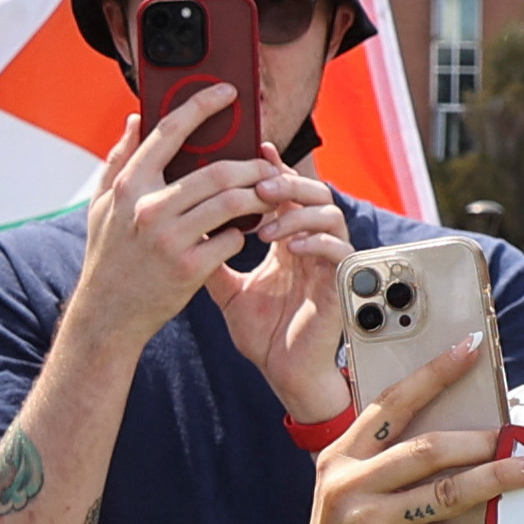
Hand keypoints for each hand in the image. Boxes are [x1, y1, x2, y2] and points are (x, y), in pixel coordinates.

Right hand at [62, 92, 324, 372]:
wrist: (107, 314)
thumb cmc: (108, 254)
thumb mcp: (101, 204)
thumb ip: (119, 158)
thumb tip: (137, 119)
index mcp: (129, 186)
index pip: (170, 132)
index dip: (201, 106)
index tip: (227, 92)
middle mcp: (148, 208)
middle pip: (217, 171)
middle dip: (251, 166)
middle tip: (267, 166)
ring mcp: (170, 239)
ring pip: (232, 203)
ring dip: (256, 197)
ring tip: (267, 195)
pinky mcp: (189, 268)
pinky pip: (232, 239)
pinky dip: (242, 232)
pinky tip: (243, 233)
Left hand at [202, 172, 362, 418]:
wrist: (284, 374)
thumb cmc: (264, 334)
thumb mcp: (228, 290)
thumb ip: (212, 258)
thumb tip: (181, 229)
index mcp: (289, 240)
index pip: (286, 193)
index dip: (273, 169)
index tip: (255, 149)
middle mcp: (312, 245)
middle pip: (313, 192)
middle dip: (287, 183)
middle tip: (259, 186)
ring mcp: (330, 263)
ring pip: (330, 214)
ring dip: (297, 213)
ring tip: (266, 225)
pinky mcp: (341, 285)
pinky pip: (340, 250)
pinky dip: (315, 242)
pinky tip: (286, 248)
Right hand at [292, 345, 523, 523]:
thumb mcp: (353, 498)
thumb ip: (390, 469)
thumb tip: (465, 440)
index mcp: (339, 458)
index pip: (391, 404)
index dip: (433, 373)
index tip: (469, 348)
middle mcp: (349, 484)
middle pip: (429, 448)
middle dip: (484, 440)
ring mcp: (368, 523)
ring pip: (449, 492)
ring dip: (500, 479)